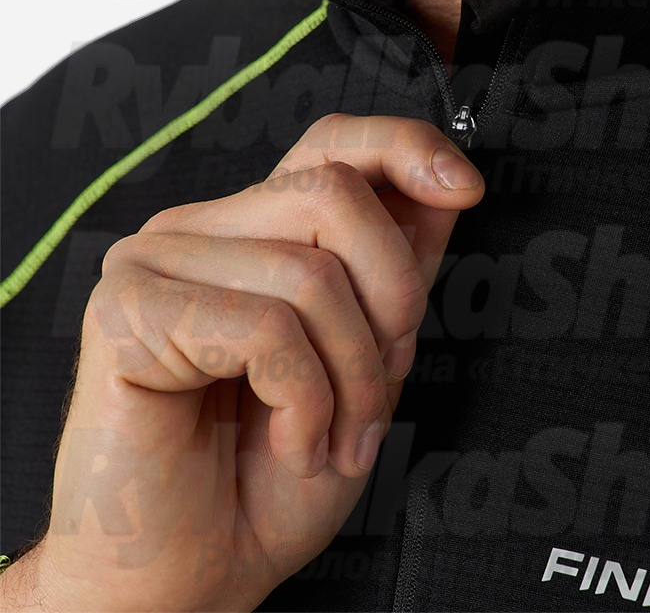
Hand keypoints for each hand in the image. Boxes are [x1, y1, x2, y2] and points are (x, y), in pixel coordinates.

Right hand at [30, 114, 483, 611]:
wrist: (193, 575)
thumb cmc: (269, 476)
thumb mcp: (365, 358)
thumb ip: (396, 269)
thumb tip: (446, 188)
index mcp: (252, 230)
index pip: (329, 140)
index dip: (404, 147)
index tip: (462, 189)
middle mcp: (198, 229)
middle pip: (334, 193)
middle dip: (392, 298)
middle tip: (381, 382)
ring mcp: (154, 262)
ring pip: (310, 271)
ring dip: (353, 375)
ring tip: (336, 433)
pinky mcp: (126, 312)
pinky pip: (265, 329)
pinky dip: (305, 400)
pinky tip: (292, 440)